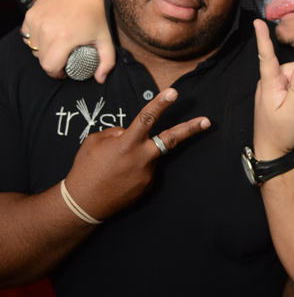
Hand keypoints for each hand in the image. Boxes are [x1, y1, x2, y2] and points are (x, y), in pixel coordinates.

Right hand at [22, 0, 114, 83]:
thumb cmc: (96, 15)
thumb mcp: (106, 40)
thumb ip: (107, 62)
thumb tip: (100, 79)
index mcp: (64, 38)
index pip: (49, 66)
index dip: (56, 73)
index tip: (64, 71)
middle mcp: (46, 29)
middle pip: (40, 58)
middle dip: (51, 62)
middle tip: (62, 59)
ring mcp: (37, 19)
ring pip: (32, 46)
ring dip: (42, 50)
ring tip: (55, 46)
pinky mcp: (31, 13)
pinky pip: (27, 33)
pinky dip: (34, 37)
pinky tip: (46, 35)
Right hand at [65, 89, 209, 220]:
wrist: (83, 204)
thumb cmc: (85, 169)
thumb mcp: (94, 141)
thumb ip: (116, 132)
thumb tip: (130, 132)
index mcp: (126, 144)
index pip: (146, 118)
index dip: (160, 104)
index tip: (173, 92)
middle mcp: (141, 158)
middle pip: (171, 139)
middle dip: (190, 129)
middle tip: (207, 121)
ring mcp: (147, 174)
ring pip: (150, 154)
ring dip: (139, 154)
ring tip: (116, 167)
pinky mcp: (148, 186)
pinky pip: (146, 169)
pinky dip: (136, 168)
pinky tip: (120, 177)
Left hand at [253, 19, 293, 158]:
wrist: (272, 151)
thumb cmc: (282, 132)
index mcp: (269, 85)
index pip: (266, 57)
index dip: (263, 38)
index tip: (257, 22)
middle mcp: (266, 84)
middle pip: (286, 67)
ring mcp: (268, 89)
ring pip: (288, 76)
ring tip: (291, 106)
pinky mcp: (272, 94)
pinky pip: (286, 84)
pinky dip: (292, 92)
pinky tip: (289, 106)